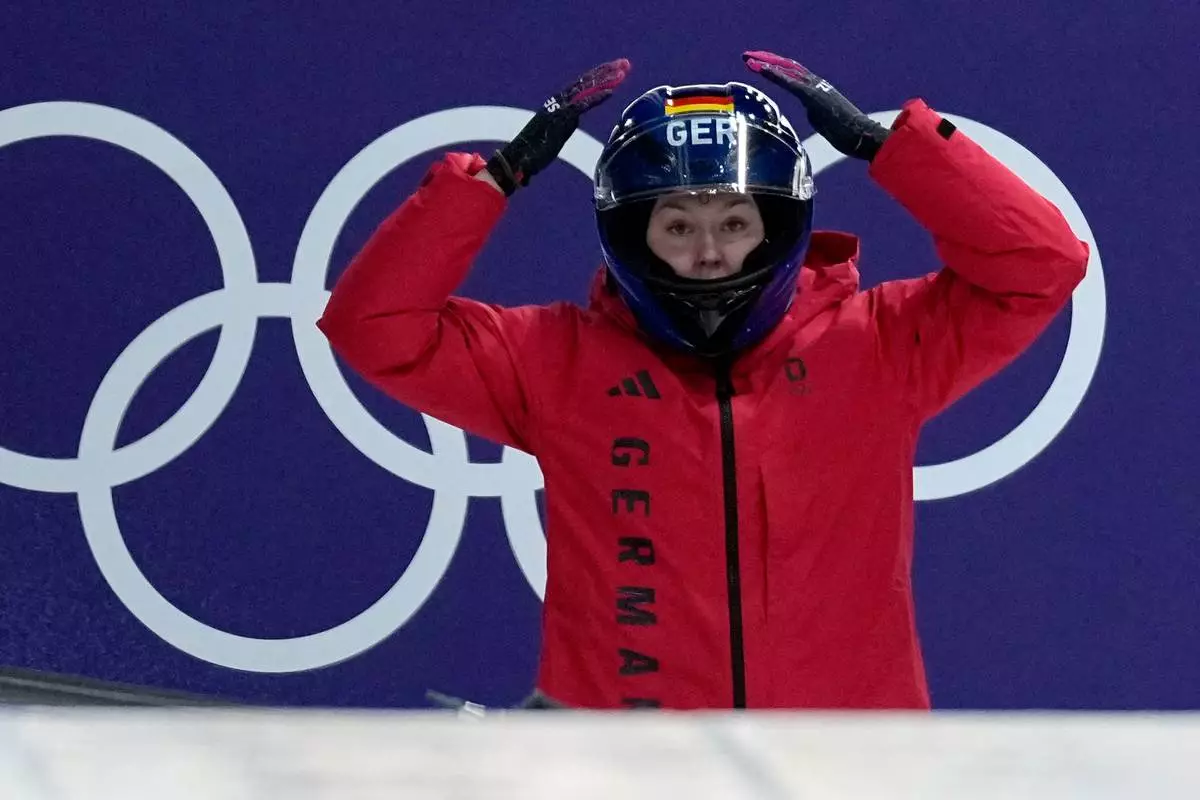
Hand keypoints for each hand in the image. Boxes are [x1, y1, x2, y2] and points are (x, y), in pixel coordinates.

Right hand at [486, 58, 631, 195]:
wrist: (519, 158)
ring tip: (622, 72)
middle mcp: (559, 101)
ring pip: (586, 88)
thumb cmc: (535, 150)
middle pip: (586, 81)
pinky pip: (582, 105)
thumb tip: (574, 119)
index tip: (617, 70)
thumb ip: (566, 123)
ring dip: (605, 79)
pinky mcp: (561, 119)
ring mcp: (559, 108)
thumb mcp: (557, 133)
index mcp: (558, 103)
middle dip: (606, 71)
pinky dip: (596, 97)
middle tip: (625, 63)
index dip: (600, 76)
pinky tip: (611, 92)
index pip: (582, 85)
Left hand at [742, 51, 888, 161]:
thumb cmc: (847, 134)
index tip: (759, 65)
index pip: (794, 74)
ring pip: (787, 71)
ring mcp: (815, 89)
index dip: (777, 68)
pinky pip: (790, 83)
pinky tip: (762, 69)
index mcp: (818, 90)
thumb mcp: (825, 122)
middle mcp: (817, 84)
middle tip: (747, 56)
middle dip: (767, 60)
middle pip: (788, 67)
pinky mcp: (813, 96)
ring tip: (748, 59)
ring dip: (766, 64)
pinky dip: (775, 75)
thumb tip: (810, 114)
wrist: (861, 135)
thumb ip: (816, 114)